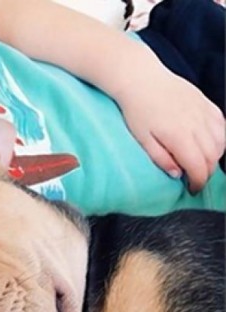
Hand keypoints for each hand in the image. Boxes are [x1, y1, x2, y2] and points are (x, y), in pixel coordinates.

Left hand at [115, 60, 224, 192]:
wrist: (141, 79)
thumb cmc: (137, 110)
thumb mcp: (142, 139)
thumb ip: (160, 158)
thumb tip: (177, 174)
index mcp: (180, 136)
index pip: (198, 166)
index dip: (197, 182)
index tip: (192, 190)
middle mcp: (197, 124)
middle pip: (212, 157)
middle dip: (205, 172)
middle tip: (194, 178)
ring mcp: (204, 112)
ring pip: (221, 142)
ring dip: (214, 156)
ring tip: (199, 162)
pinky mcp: (206, 102)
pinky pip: (222, 125)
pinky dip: (219, 138)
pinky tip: (208, 143)